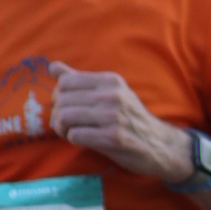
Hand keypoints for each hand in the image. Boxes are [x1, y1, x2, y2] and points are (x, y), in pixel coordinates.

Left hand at [48, 62, 192, 184]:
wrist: (158, 143)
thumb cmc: (128, 117)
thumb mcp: (109, 93)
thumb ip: (80, 79)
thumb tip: (52, 66)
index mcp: (111, 80)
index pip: (66, 81)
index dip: (59, 96)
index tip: (66, 106)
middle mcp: (113, 94)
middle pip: (63, 100)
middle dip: (58, 115)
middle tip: (66, 124)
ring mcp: (114, 116)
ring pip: (66, 117)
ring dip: (62, 129)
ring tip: (71, 132)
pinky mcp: (113, 138)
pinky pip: (76, 135)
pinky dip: (73, 139)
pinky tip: (83, 140)